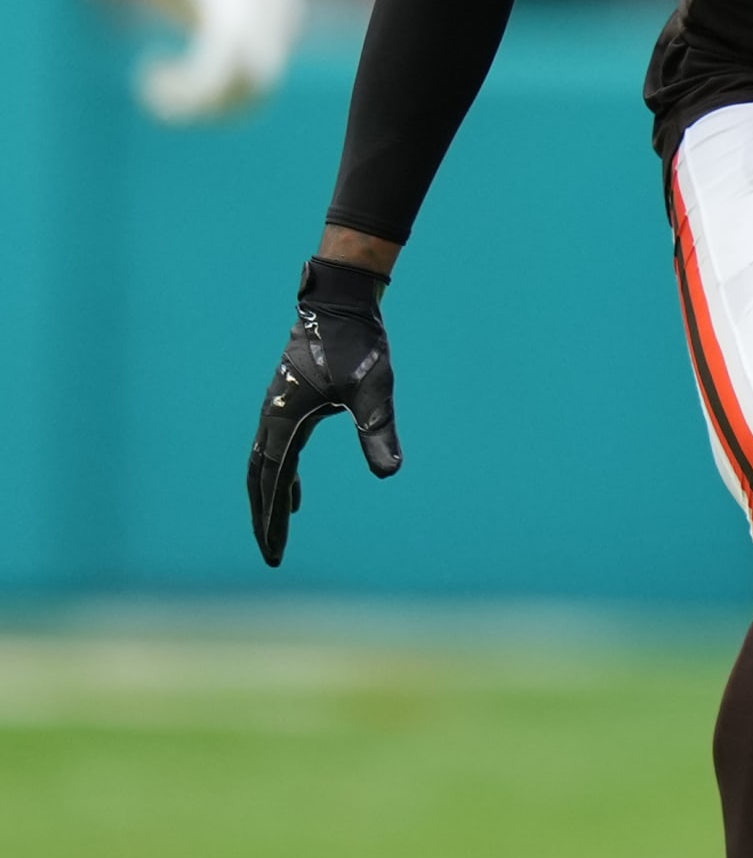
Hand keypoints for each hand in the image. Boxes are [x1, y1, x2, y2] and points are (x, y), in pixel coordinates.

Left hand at [72, 0, 302, 119]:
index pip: (230, 42)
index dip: (199, 80)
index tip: (149, 81)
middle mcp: (266, 0)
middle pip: (253, 80)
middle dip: (201, 103)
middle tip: (149, 89)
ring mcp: (281, 17)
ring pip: (260, 89)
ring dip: (210, 106)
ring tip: (158, 84)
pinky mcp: (282, 31)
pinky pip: (259, 81)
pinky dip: (221, 95)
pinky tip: (180, 78)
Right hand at [247, 258, 401, 567]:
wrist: (341, 303)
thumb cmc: (358, 344)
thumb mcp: (374, 390)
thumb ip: (378, 429)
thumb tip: (389, 473)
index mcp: (284, 418)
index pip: (272, 481)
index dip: (271, 520)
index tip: (273, 553)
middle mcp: (272, 416)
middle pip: (259, 478)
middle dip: (263, 518)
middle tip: (271, 555)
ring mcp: (277, 408)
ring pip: (264, 464)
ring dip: (268, 498)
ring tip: (277, 531)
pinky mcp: (289, 401)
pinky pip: (277, 449)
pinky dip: (281, 476)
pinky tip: (297, 493)